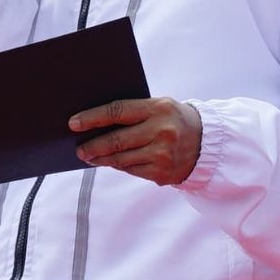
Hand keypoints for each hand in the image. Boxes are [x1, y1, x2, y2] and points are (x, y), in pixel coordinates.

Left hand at [69, 97, 201, 184]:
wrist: (206, 142)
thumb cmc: (173, 119)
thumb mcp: (159, 106)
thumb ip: (133, 112)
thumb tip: (95, 124)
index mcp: (158, 108)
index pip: (117, 111)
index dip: (92, 118)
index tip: (74, 123)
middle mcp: (161, 131)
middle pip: (116, 140)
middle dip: (93, 146)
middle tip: (79, 149)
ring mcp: (162, 154)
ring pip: (121, 159)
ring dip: (101, 159)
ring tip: (89, 157)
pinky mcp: (162, 172)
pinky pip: (131, 170)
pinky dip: (118, 166)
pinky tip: (109, 163)